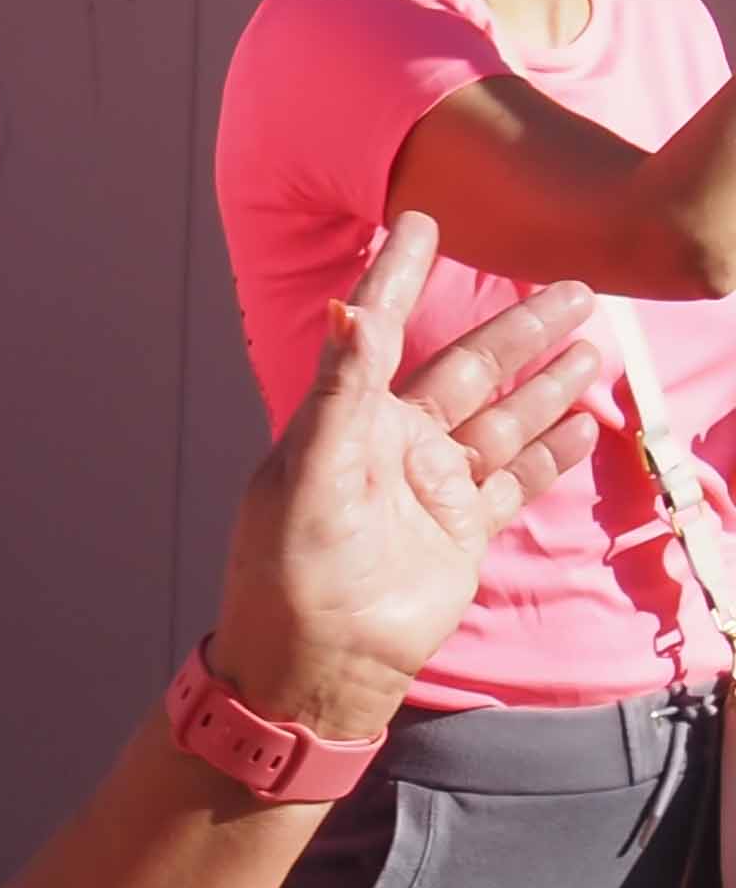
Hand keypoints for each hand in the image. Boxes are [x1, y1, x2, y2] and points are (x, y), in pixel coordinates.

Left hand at [208, 213, 600, 744]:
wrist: (318, 666)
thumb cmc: (292, 574)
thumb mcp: (310, 475)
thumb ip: (339, 391)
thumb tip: (350, 307)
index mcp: (347, 425)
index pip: (377, 332)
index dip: (399, 277)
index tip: (424, 222)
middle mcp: (393, 448)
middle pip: (470, 370)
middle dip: (520, 329)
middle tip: (575, 286)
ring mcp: (432, 489)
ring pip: (505, 419)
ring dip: (549, 383)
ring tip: (595, 341)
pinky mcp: (462, 532)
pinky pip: (516, 479)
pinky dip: (552, 452)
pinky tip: (588, 422)